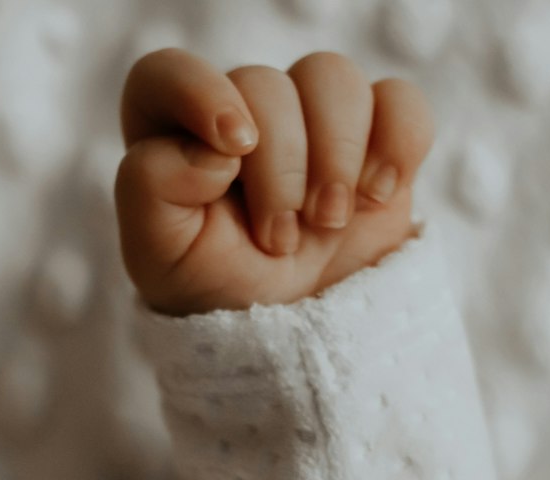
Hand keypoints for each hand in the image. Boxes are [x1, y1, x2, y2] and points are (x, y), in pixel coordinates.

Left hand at [115, 49, 435, 315]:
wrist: (289, 334)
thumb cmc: (217, 290)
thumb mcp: (159, 258)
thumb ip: (152, 186)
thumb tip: (213, 149)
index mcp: (174, 134)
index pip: (167, 74)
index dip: (199, 93)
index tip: (234, 151)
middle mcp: (242, 111)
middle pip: (263, 83)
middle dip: (278, 170)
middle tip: (278, 240)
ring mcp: (312, 118)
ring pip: (331, 77)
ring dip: (334, 156)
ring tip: (327, 222)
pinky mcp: (375, 135)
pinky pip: (398, 100)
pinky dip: (396, 142)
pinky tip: (375, 194)